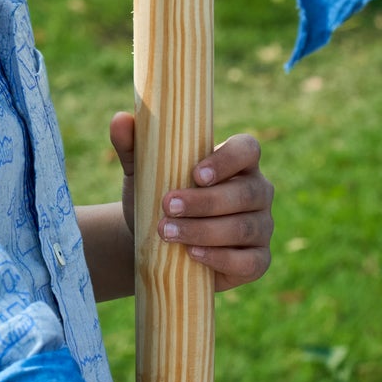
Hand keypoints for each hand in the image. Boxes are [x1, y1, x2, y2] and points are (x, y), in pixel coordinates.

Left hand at [109, 115, 273, 292]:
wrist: (157, 242)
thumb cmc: (158, 197)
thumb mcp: (142, 172)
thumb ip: (133, 145)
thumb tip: (120, 119)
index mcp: (238, 162)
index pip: (248, 150)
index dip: (227, 160)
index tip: (196, 174)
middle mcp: (257, 191)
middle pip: (246, 193)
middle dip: (205, 202)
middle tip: (167, 207)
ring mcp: (261, 226)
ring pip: (245, 228)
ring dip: (204, 231)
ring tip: (167, 233)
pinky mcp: (258, 259)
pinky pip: (251, 262)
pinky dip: (221, 258)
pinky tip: (194, 254)